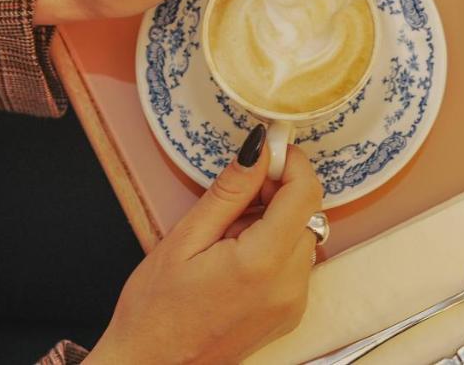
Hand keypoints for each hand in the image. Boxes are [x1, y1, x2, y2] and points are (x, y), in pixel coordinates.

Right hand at [86, 129, 323, 363]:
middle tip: (232, 200)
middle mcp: (289, 286)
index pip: (306, 193)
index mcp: (262, 263)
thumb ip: (230, 191)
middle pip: (307, 213)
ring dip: (275, 221)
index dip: (291, 162)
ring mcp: (293, 304)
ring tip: (227, 236)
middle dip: (276, 193)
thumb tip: (259, 149)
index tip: (269, 149)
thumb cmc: (156, 309)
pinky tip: (237, 257)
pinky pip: (297, 262)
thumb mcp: (184, 238)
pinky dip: (275, 247)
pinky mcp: (290, 313)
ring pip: (303, 235)